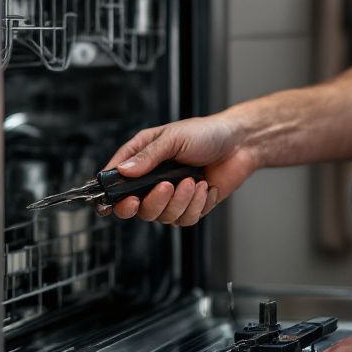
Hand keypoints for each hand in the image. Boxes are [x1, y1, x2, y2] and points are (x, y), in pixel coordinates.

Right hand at [97, 113, 258, 225]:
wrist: (240, 143)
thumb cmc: (206, 133)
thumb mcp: (173, 137)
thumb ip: (148, 155)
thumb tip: (124, 170)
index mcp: (142, 159)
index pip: (116, 182)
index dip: (110, 197)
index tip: (118, 202)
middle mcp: (154, 180)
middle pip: (138, 209)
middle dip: (153, 201)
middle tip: (167, 186)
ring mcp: (172, 196)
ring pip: (162, 216)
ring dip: (180, 201)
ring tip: (193, 180)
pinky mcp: (191, 206)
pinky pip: (185, 219)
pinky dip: (197, 204)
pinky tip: (205, 186)